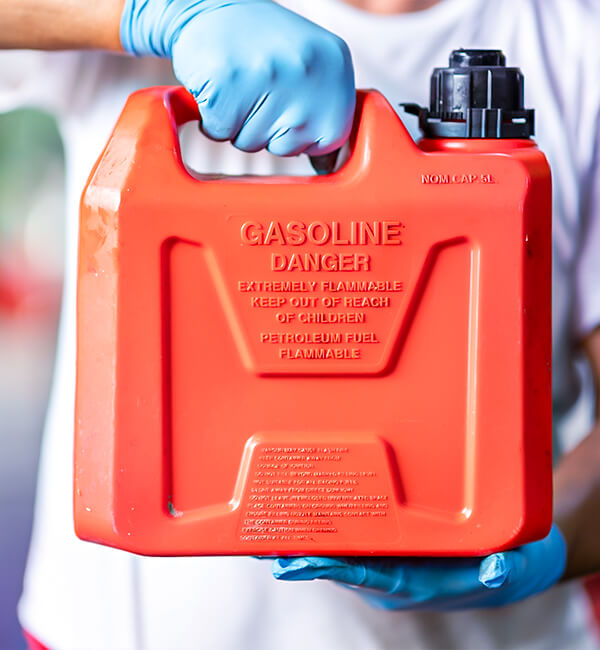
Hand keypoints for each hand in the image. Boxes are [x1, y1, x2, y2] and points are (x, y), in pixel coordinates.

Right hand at [120, 0, 354, 155]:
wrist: (204, 6)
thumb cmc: (258, 47)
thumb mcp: (308, 69)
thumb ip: (324, 112)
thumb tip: (325, 168)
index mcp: (335, 65)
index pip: (331, 140)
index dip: (301, 133)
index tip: (287, 104)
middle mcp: (308, 67)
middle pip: (287, 147)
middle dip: (266, 130)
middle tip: (258, 89)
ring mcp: (269, 74)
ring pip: (251, 143)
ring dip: (238, 124)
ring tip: (239, 85)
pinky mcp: (227, 83)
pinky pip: (220, 132)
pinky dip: (213, 118)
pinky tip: (220, 86)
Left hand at [272, 524, 566, 610]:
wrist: (507, 566)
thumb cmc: (506, 563)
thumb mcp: (513, 565)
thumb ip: (506, 569)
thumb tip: (498, 570)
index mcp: (414, 583)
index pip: (364, 574)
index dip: (328, 566)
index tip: (292, 560)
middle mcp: (392, 578)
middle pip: (340, 565)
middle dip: (301, 553)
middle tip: (261, 541)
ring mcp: (387, 567)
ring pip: (340, 555)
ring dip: (305, 544)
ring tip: (268, 530)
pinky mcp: (387, 553)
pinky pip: (350, 544)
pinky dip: (325, 535)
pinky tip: (302, 521)